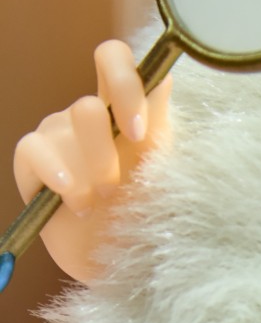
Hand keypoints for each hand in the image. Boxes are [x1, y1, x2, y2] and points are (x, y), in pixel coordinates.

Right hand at [13, 39, 171, 282]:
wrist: (121, 262)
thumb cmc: (148, 218)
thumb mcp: (164, 177)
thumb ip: (161, 128)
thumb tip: (166, 79)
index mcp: (129, 112)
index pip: (115, 60)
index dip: (125, 81)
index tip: (140, 131)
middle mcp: (93, 118)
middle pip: (90, 102)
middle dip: (107, 148)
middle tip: (117, 186)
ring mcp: (60, 136)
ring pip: (69, 125)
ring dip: (88, 169)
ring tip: (98, 203)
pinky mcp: (33, 160)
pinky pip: (34, 149)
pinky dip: (56, 173)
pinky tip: (73, 200)